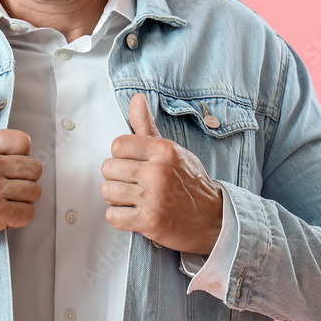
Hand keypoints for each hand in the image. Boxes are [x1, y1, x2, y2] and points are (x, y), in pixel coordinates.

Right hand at [0, 79, 42, 258]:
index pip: (24, 142)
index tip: (3, 166)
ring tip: (2, 200)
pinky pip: (28, 213)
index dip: (18, 156)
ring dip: (22, 200)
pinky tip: (2, 216)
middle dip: (23, 180)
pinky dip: (19, 217)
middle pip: (34, 168)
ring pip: (34, 191)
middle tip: (3, 187)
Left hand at [101, 93, 222, 254]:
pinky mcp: (149, 222)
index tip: (132, 164)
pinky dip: (119, 217)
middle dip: (116, 177)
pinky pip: (113, 215)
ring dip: (116, 198)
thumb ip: (147, 126)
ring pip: (108, 192)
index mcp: (164, 151)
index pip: (118, 145)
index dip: (120, 156)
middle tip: (132, 183)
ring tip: (133, 199)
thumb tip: (136, 98)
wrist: (213, 218)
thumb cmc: (189, 182)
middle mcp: (158, 172)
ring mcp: (153, 198)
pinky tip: (134, 214)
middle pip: (108, 168)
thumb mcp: (171, 150)